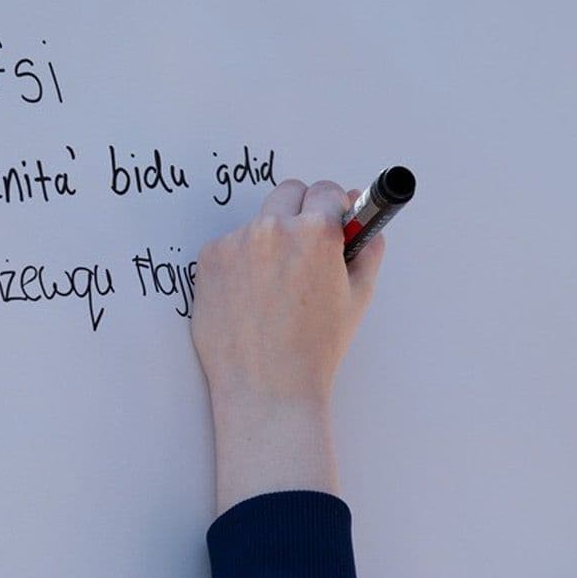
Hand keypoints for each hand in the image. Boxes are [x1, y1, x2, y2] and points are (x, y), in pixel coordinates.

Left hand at [192, 179, 386, 511]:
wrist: (267, 387)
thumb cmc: (315, 347)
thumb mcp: (358, 297)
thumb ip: (367, 250)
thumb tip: (364, 223)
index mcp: (316, 233)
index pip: (326, 190)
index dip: (333, 208)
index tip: (333, 221)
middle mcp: (273, 229)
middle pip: (290, 191)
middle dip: (302, 210)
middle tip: (307, 247)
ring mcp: (236, 242)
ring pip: (260, 221)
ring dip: (270, 238)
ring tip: (277, 286)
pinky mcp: (209, 259)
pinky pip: (232, 245)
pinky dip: (242, 261)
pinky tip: (253, 296)